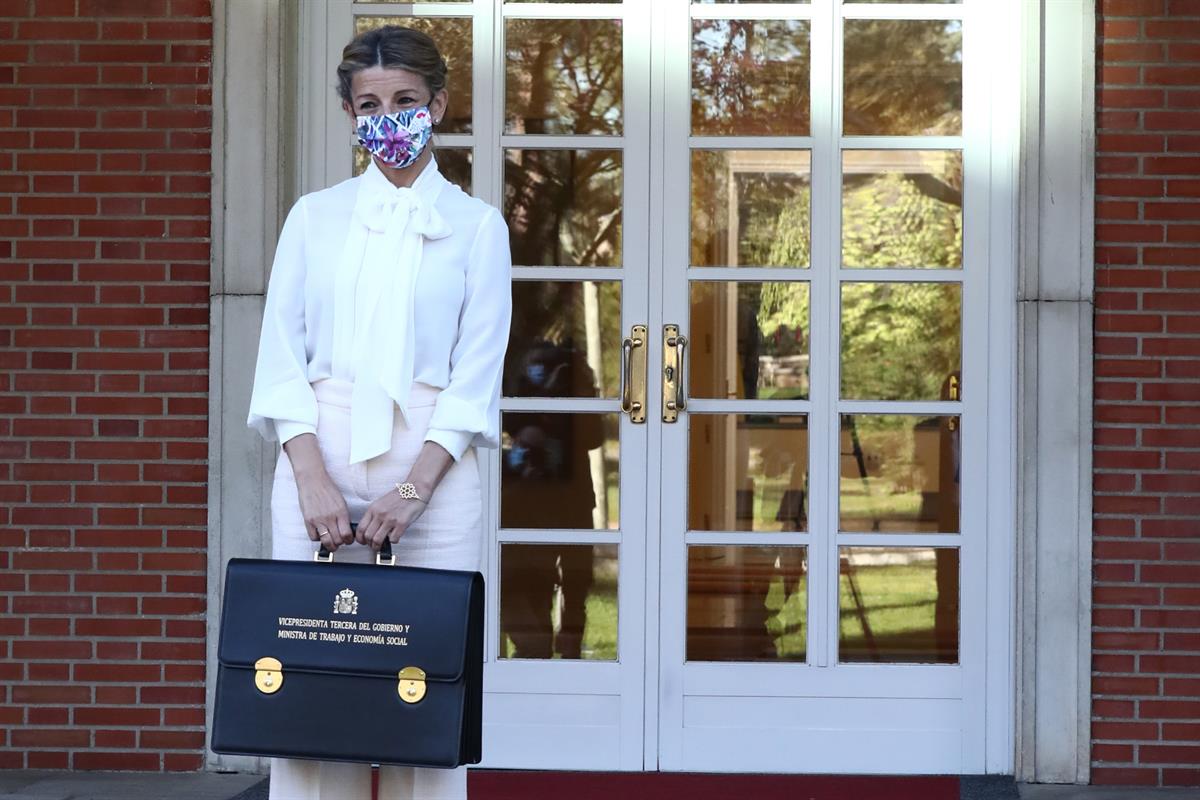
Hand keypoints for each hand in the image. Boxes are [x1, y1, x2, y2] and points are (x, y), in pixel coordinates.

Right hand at [284, 434, 352, 550]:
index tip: (347, 540)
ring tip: (330, 542)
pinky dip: (317, 538)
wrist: (313, 480)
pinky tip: (319, 533)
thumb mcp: (341, 502)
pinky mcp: (308, 520)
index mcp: (341, 512)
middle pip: (338, 540)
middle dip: (339, 544)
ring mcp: (319, 520)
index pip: (347, 534)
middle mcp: (331, 517)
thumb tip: (346, 529)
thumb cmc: (327, 489)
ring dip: (329, 545)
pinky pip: (314, 537)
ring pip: (327, 542)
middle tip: (339, 542)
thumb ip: (343, 516)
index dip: (348, 540)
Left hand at [356, 489, 427, 550]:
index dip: (360, 539)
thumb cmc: (400, 496)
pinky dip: (393, 541)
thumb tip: (370, 528)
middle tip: (374, 545)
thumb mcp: (381, 503)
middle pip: (368, 536)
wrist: (414, 490)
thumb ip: (374, 515)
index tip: (363, 542)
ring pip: (377, 540)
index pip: (360, 528)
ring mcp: (390, 519)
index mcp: (373, 509)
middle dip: (370, 544)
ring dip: (379, 546)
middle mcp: (380, 514)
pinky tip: (395, 537)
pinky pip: (393, 539)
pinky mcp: (402, 523)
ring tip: (382, 546)